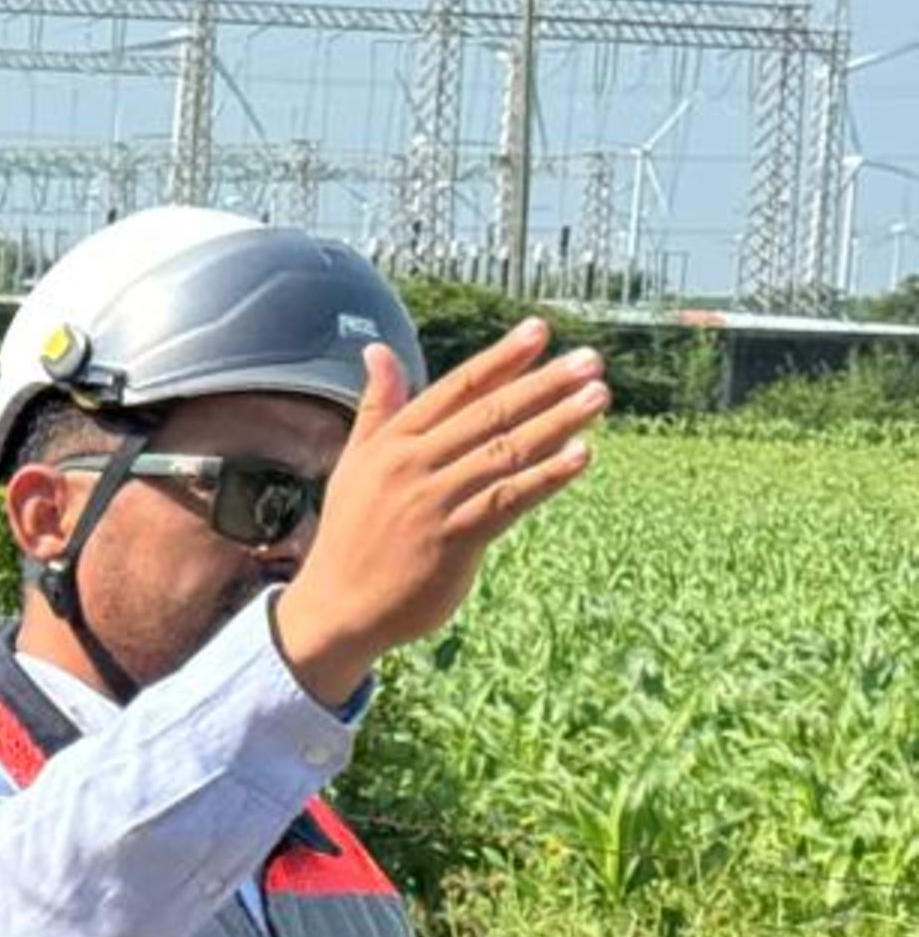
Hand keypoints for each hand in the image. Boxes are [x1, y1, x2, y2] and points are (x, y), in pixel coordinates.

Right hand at [270, 319, 607, 706]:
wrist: (337, 606)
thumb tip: (376, 350)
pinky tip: (580, 456)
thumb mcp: (356, 463)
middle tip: (591, 361)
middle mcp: (411, 465)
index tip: (540, 330)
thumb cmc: (352, 533)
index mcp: (391, 442)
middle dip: (543, 384)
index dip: (501, 359)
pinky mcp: (452, 541)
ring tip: (598, 398)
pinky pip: (508, 501)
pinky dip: (546, 478)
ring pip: (505, 453)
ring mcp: (432, 502)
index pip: (456, 389)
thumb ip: (377, 407)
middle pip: (488, 414)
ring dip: (557, 423)